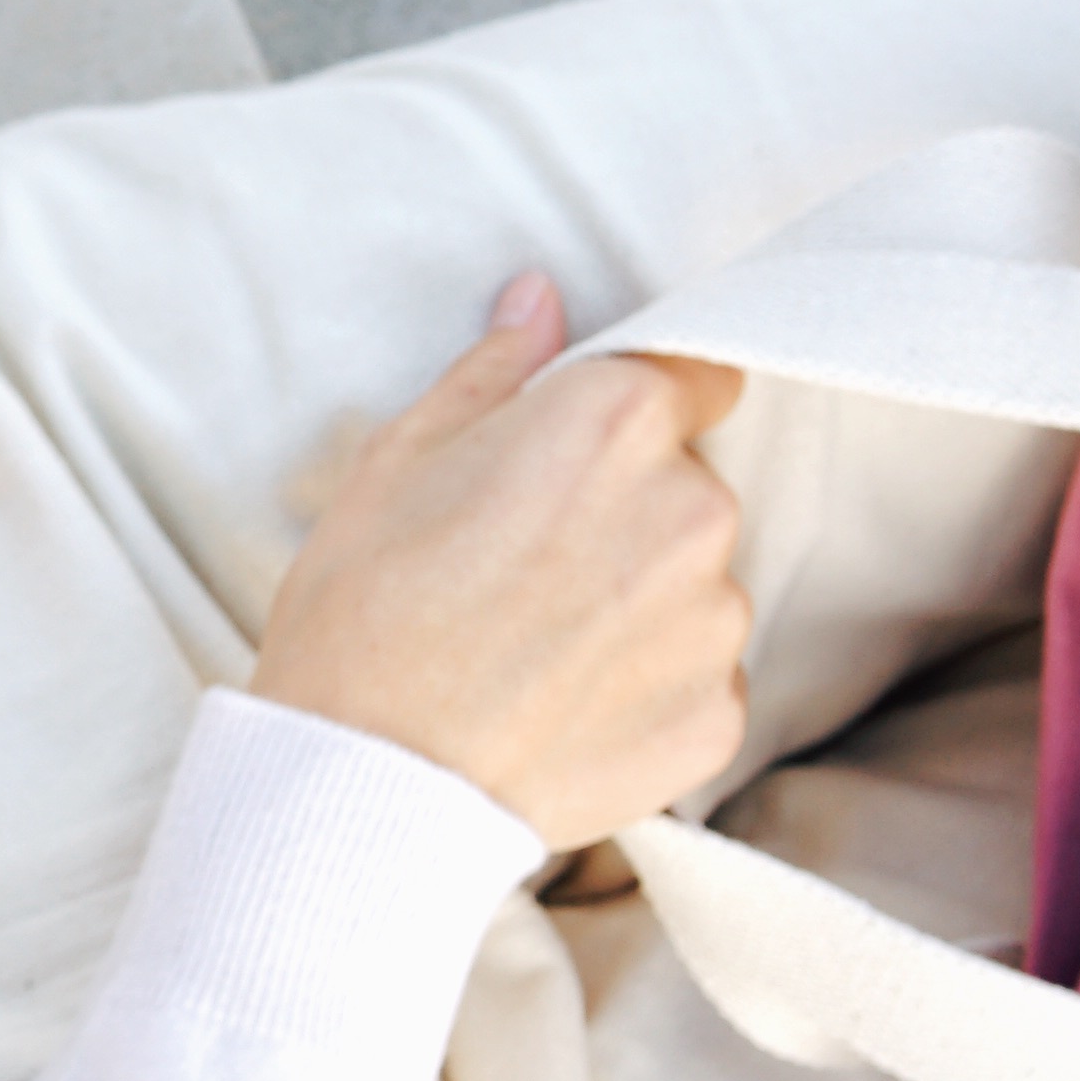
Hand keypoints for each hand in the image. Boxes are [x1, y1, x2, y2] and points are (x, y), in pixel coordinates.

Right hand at [245, 275, 752, 845]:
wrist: (363, 780)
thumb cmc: (362, 611)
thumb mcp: (397, 460)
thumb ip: (493, 371)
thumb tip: (541, 300)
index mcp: (617, 422)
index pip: (694, 374)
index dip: (637, 412)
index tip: (589, 452)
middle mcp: (692, 509)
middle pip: (688, 486)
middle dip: (627, 513)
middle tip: (528, 567)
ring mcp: (714, 622)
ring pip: (696, 587)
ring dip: (641, 604)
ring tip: (539, 648)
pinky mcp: (717, 718)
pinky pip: (698, 680)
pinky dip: (647, 689)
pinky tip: (562, 705)